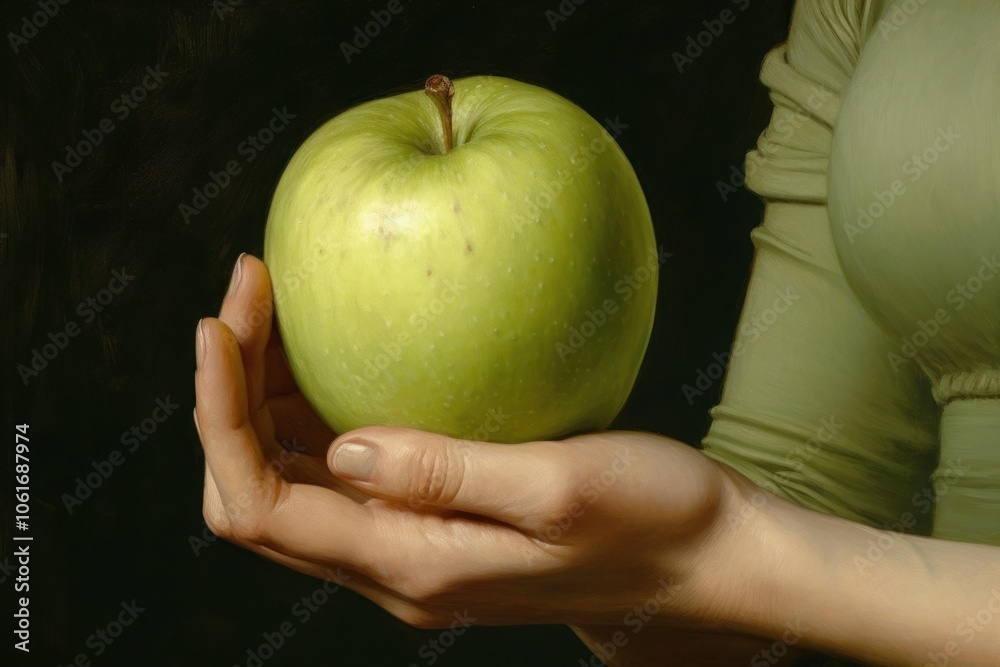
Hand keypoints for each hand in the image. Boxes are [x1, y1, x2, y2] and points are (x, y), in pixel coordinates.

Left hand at [194, 254, 741, 632]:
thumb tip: (339, 447)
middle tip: (250, 289)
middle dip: (229, 395)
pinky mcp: (437, 520)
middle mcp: (395, 568)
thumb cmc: (653, 520)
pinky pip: (343, 469)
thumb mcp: (558, 488)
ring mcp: (412, 547)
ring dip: (264, 395)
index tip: (220, 321)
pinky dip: (315, 407)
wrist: (709, 557)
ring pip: (294, 476)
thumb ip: (444, 475)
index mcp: (411, 567)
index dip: (218, 416)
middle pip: (259, 489)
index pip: (261, 503)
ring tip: (277, 303)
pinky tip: (333, 347)